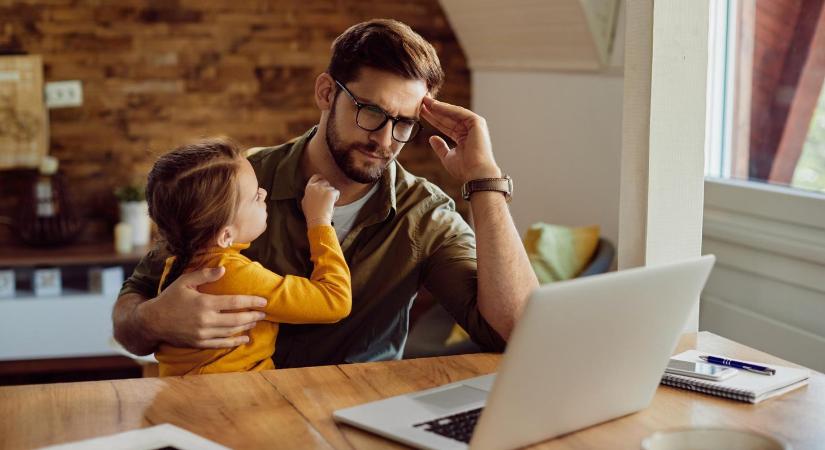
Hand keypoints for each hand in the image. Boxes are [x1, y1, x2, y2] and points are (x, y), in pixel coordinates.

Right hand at [137, 267, 267, 347]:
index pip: (235, 302)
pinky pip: (221, 344)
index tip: (264, 301)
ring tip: (255, 321)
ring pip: (231, 332)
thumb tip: (223, 269)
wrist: (152, 322)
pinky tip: (244, 338)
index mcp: (204, 303)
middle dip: (253, 316)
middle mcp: (205, 320)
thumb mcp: (184, 282)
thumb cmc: (169, 298)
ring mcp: (203, 333)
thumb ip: (204, 274)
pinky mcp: (199, 343)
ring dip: (246, 327)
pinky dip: (234, 341)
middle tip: (264, 313)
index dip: (251, 302)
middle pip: (237, 319)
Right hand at [302, 174, 339, 226]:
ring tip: (327, 204)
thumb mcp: (305, 202)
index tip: (323, 180)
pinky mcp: (331, 192)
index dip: (320, 178)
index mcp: (308, 188)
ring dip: (331, 195)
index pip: (315, 177)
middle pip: (325, 182)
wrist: (317, 219)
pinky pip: (337, 192)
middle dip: (327, 189)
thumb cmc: (311, 214)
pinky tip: (331, 204)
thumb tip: (310, 193)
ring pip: (331, 188)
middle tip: (327, 198)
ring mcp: (323, 189)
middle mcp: (316, 186)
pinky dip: (336, 198)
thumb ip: (308, 195)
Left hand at [420, 96, 501, 183]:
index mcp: (464, 138)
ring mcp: (474, 125)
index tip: (421, 112)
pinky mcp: (477, 122)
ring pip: (453, 113)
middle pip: (448, 117)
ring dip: (439, 106)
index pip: (445, 126)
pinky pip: (459, 112)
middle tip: (421, 101)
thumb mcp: (447, 157)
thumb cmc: (464, 169)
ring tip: (425, 100)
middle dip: (434, 109)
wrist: (476, 174)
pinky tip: (434, 105)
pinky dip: (446, 108)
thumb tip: (431, 138)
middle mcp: (470, 130)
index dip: (433, 119)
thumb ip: (440, 147)